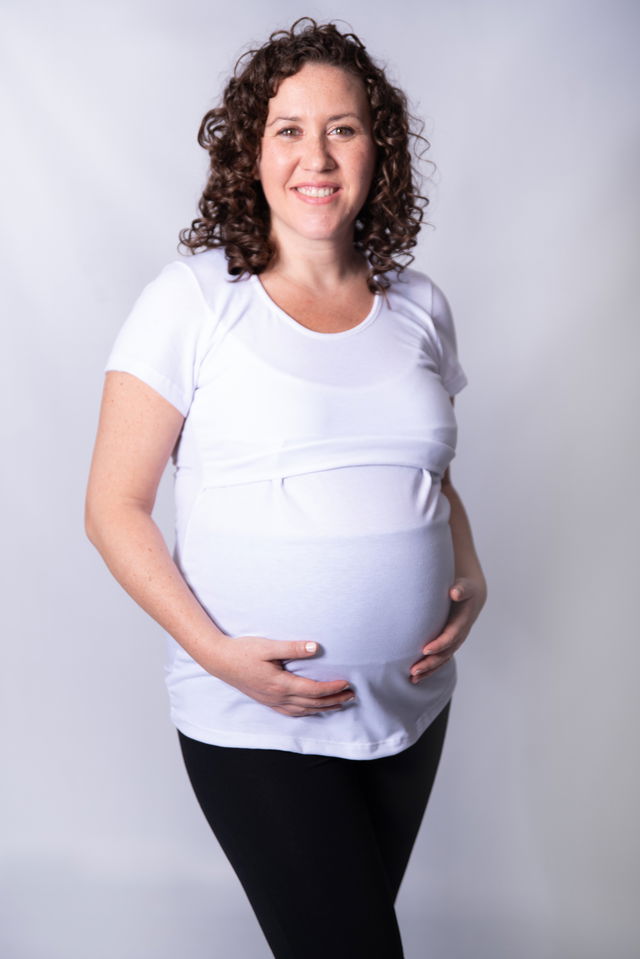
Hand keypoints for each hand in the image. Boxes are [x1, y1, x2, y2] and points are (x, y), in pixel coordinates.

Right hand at [204, 634, 355, 716]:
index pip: (313, 690)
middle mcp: (277, 697)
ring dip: (323, 708)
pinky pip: (291, 712)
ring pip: (303, 711)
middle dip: (334, 700)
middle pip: (312, 703)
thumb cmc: (243, 650)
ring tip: (339, 704)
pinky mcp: (266, 700)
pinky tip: (312, 709)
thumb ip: (293, 648)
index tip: (347, 683)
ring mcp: (271, 701)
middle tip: (352, 695)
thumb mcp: (268, 646)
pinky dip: (306, 712)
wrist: (219, 660)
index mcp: (280, 684)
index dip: (332, 688)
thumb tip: (316, 647)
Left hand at [409, 575, 486, 683]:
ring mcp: (454, 641)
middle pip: (445, 653)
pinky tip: (415, 677)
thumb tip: (455, 592)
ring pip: (442, 660)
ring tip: (412, 678)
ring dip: (428, 670)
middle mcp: (459, 635)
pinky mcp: (447, 644)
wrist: (471, 596)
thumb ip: (461, 589)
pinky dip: (428, 669)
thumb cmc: (464, 589)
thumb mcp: (465, 587)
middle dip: (430, 662)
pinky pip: (439, 659)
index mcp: (462, 622)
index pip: (451, 636)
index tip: (425, 650)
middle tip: (414, 670)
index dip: (439, 644)